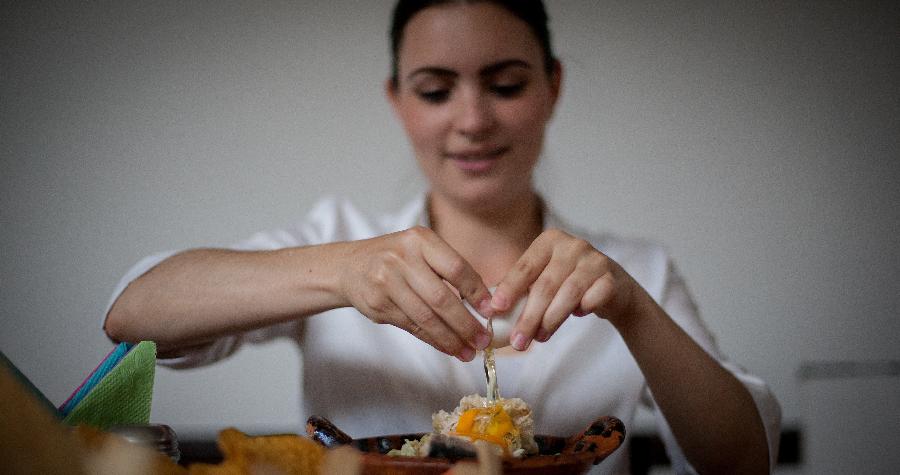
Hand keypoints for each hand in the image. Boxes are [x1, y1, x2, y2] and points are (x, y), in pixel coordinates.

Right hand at [338, 226, 493, 360]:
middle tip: (484, 339)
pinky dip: (434, 340)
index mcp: (420, 240)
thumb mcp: (420, 249)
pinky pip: (413, 327)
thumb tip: (485, 303)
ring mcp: (387, 282)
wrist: (349, 266)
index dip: (476, 292)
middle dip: (466, 323)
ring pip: (427, 318)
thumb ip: (447, 268)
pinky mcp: (378, 304)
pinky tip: (448, 347)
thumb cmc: (396, 258)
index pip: (456, 268)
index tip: (491, 311)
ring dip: (451, 338)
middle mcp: (402, 259)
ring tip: (469, 351)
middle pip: (442, 298)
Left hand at [491, 229, 642, 349]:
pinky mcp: (612, 278)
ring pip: (568, 294)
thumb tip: (492, 314)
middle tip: (518, 342)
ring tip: (539, 338)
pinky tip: (577, 316)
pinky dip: (582, 309)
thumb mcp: (544, 278)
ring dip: (551, 320)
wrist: (611, 288)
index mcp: (549, 241)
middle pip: (545, 285)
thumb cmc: (567, 283)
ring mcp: (594, 260)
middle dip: (529, 317)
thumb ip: (522, 290)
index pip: (524, 267)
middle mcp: (572, 245)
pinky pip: (593, 298)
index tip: (496, 309)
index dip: (509, 288)